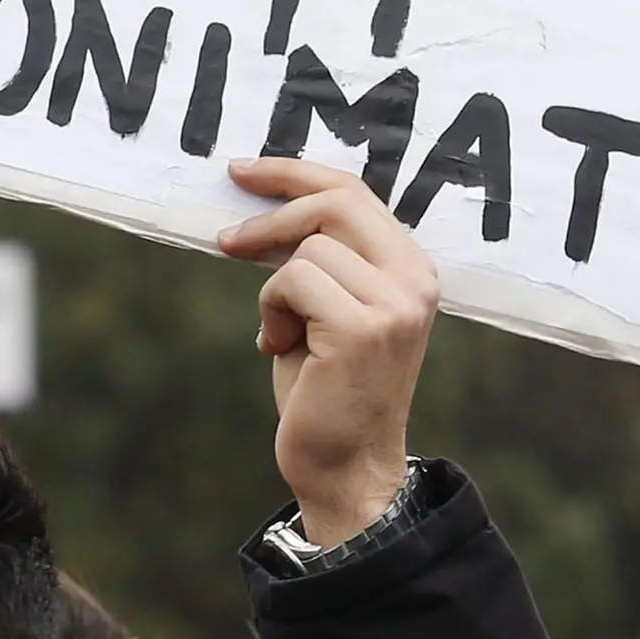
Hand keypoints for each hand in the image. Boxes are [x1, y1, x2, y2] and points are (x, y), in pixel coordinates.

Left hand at [217, 156, 439, 545]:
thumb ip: (321, 259)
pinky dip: (271, 312)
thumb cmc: (327, 391)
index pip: (355, 192)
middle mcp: (414, 280)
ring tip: (282, 334)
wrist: (345, 467)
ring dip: (273, 290)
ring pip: (306, 249)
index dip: (295, 174)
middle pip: (335, 202)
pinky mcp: (362, 328)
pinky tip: (279, 348)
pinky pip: (292, 281)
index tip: (243, 171)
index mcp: (413, 269)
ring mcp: (393, 303)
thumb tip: (265, 205)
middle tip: (225, 241)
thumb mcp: (329, 310)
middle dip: (272, 213)